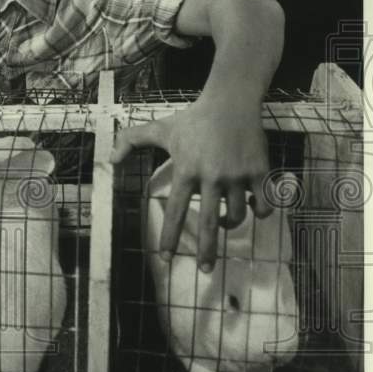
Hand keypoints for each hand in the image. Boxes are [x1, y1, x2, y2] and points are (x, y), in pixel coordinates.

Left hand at [110, 97, 272, 271]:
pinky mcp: (259, 172)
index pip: (177, 212)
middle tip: (206, 270)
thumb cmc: (192, 118)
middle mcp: (212, 178)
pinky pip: (263, 204)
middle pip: (211, 225)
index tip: (166, 258)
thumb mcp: (158, 128)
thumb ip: (131, 142)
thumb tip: (109, 159)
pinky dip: (259, 211)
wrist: (230, 102)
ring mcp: (237, 176)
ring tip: (224, 222)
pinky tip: (251, 208)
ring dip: (230, 225)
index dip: (171, 238)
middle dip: (208, 252)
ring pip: (238, 216)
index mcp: (186, 171)